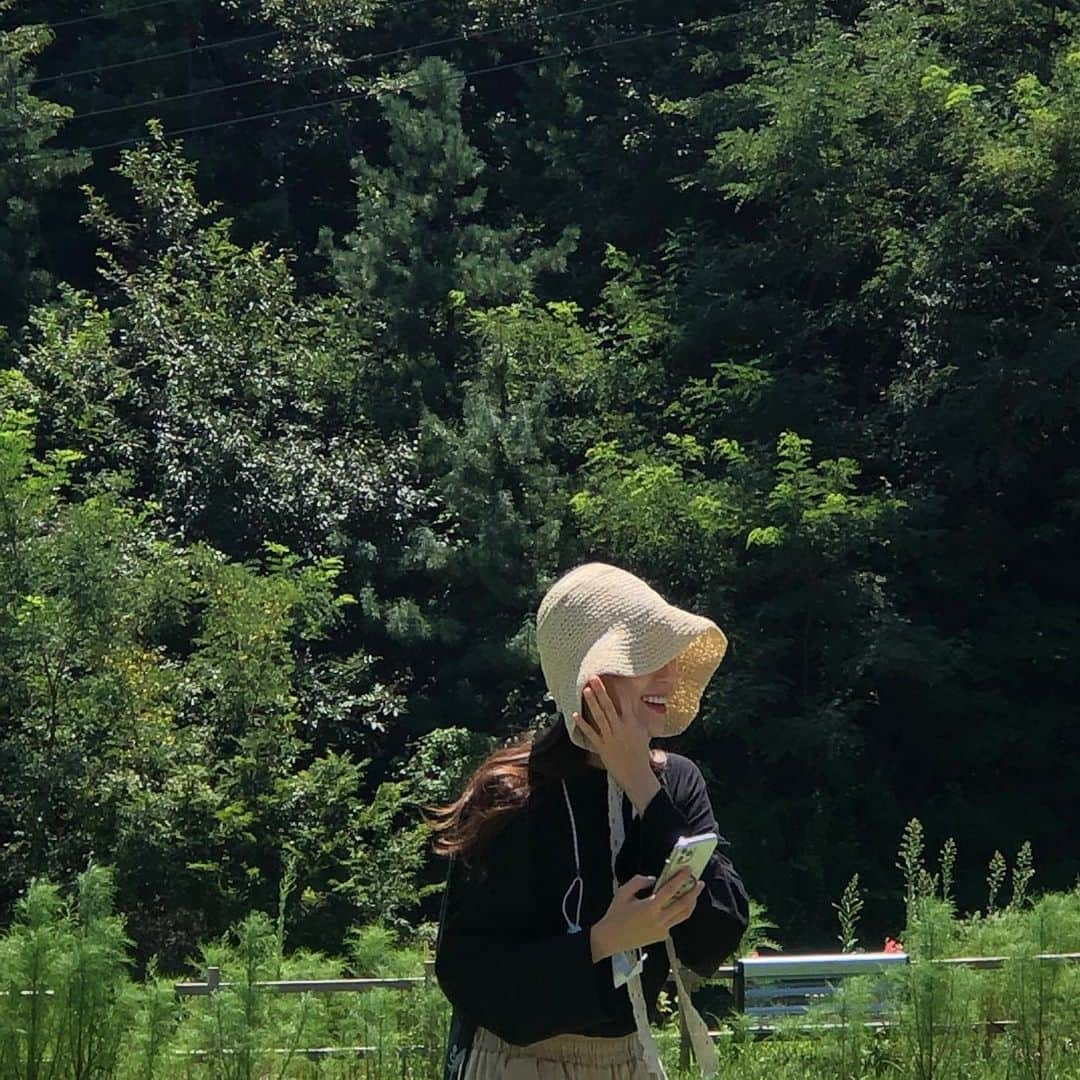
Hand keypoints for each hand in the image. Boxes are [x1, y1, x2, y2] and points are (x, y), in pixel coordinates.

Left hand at [574, 674, 657, 812]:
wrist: (636, 774)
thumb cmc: (640, 752)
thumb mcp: (642, 731)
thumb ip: (635, 717)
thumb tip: (632, 703)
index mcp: (632, 723)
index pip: (625, 701)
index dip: (618, 688)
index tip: (612, 676)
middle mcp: (621, 728)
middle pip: (609, 706)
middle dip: (600, 691)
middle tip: (593, 678)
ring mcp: (610, 737)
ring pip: (599, 717)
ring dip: (592, 703)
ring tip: (585, 690)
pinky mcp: (602, 747)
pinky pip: (591, 733)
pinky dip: (583, 724)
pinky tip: (575, 715)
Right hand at [590, 868, 703, 960]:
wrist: (611, 939)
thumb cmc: (616, 914)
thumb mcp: (623, 892)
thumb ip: (639, 882)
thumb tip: (655, 880)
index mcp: (650, 907)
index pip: (671, 890)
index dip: (681, 878)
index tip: (688, 870)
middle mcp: (660, 919)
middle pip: (683, 904)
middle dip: (693, 891)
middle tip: (699, 881)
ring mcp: (663, 930)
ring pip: (684, 915)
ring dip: (692, 902)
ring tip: (695, 892)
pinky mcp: (663, 936)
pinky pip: (675, 921)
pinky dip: (680, 912)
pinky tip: (679, 904)